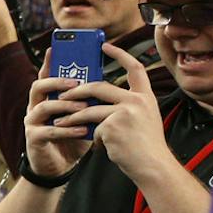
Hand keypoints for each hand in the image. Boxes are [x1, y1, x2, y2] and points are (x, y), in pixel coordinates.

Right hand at [23, 53, 94, 178]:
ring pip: (43, 107)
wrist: (59, 167)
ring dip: (64, 106)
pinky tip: (81, 130)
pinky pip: (48, 131)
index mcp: (47, 98)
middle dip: (57, 82)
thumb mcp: (81, 117)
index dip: (49, 62)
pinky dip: (66, 130)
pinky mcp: (34, 139)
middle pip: (39, 86)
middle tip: (76, 82)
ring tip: (83, 107)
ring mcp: (32, 123)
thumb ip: (87, 102)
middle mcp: (36, 107)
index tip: (56, 48)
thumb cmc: (72, 138)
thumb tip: (106, 85)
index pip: (46, 75)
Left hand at [62, 42, 174, 184]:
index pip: (135, 68)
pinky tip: (89, 143)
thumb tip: (94, 103)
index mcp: (146, 97)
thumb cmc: (145, 148)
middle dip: (77, 91)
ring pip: (89, 108)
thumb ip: (124, 108)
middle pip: (99, 87)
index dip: (120, 55)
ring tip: (59, 121)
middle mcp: (137, 101)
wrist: (153, 166)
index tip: (105, 45)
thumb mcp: (142, 120)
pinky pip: (92, 127)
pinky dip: (88, 136)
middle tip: (62, 95)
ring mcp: (126, 112)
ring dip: (71, 116)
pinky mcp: (114, 125)